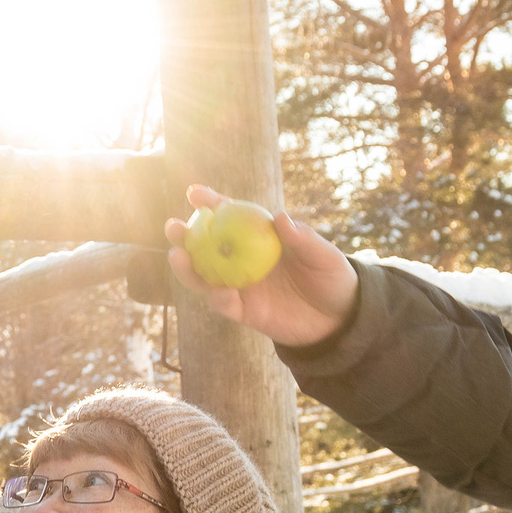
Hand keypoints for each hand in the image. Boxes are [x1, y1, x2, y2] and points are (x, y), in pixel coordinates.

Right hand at [163, 184, 359, 347]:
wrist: (339, 319)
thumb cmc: (332, 278)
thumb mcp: (325, 256)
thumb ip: (303, 239)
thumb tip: (279, 218)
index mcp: (259, 238)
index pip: (231, 217)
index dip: (211, 204)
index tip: (194, 194)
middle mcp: (243, 261)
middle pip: (207, 247)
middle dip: (185, 236)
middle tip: (172, 227)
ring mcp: (241, 286)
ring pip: (205, 277)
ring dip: (188, 269)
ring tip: (177, 258)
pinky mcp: (244, 312)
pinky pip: (224, 305)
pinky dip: (218, 298)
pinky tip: (220, 291)